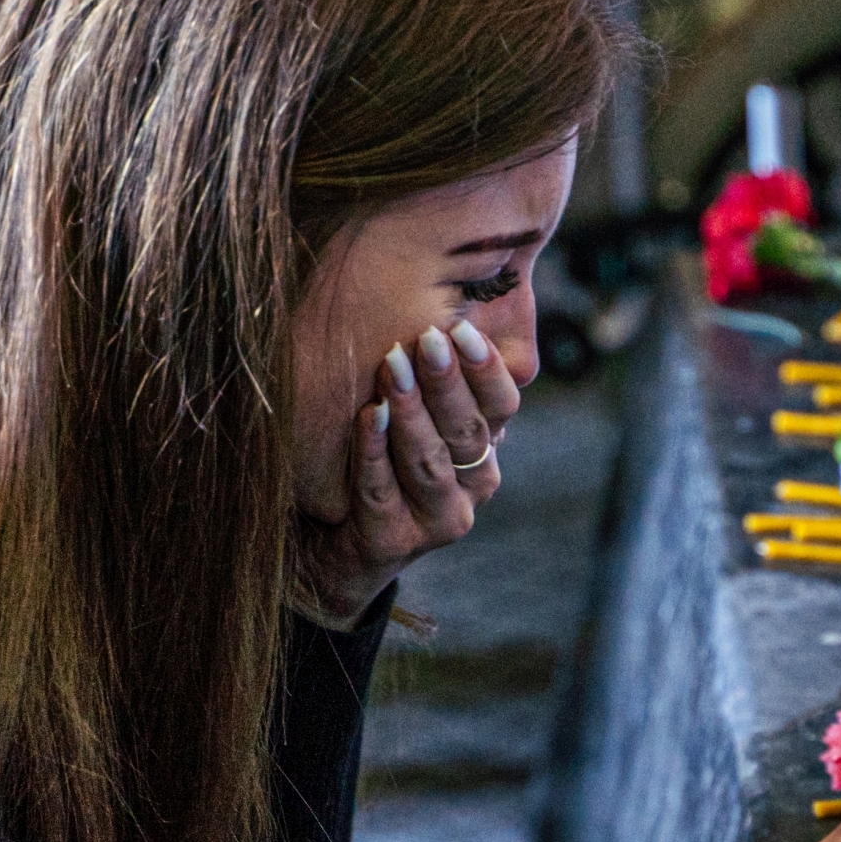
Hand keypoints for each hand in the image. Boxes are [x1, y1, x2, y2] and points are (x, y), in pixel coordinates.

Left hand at [298, 319, 520, 625]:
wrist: (338, 536)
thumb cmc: (382, 453)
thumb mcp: (417, 410)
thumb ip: (436, 373)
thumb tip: (449, 300)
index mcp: (487, 448)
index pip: (501, 405)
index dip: (485, 368)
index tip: (463, 328)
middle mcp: (473, 486)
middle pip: (467, 432)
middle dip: (446, 382)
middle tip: (428, 338)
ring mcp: (438, 519)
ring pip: (429, 463)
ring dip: (411, 413)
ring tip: (392, 368)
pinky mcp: (395, 541)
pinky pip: (381, 491)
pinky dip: (372, 451)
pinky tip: (365, 414)